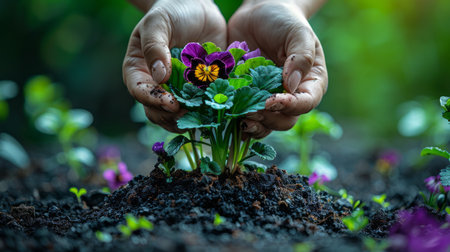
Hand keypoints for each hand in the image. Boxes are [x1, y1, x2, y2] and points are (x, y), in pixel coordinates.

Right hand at [123, 0, 226, 132]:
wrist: (197, 6)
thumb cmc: (171, 12)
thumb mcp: (159, 24)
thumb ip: (155, 47)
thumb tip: (159, 77)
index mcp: (139, 70)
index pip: (140, 92)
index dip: (154, 101)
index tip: (171, 104)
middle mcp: (156, 85)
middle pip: (156, 111)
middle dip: (171, 116)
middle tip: (189, 114)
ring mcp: (177, 90)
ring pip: (177, 115)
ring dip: (188, 120)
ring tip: (203, 118)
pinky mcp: (198, 90)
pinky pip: (200, 107)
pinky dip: (206, 113)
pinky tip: (216, 112)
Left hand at [228, 0, 327, 138]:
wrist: (258, 14)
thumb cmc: (284, 21)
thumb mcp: (298, 33)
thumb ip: (301, 57)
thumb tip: (290, 85)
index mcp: (309, 83)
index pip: (305, 103)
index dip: (290, 106)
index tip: (271, 100)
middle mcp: (290, 97)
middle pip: (285, 121)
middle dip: (268, 118)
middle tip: (250, 109)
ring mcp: (267, 100)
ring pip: (265, 125)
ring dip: (253, 125)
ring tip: (240, 116)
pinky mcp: (248, 99)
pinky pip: (244, 119)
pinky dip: (236, 122)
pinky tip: (226, 117)